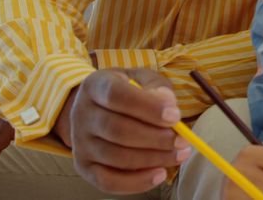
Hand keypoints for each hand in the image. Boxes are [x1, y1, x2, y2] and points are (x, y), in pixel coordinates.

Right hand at [67, 68, 191, 193]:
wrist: (100, 107)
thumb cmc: (130, 91)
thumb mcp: (144, 80)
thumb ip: (158, 89)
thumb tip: (169, 108)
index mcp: (95, 85)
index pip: (116, 95)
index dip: (147, 107)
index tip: (175, 116)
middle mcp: (81, 114)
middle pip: (117, 129)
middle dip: (156, 138)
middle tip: (183, 141)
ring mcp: (79, 142)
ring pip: (116, 157)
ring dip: (153, 159)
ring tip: (179, 154)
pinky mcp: (83, 167)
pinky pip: (107, 181)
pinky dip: (136, 182)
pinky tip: (160, 174)